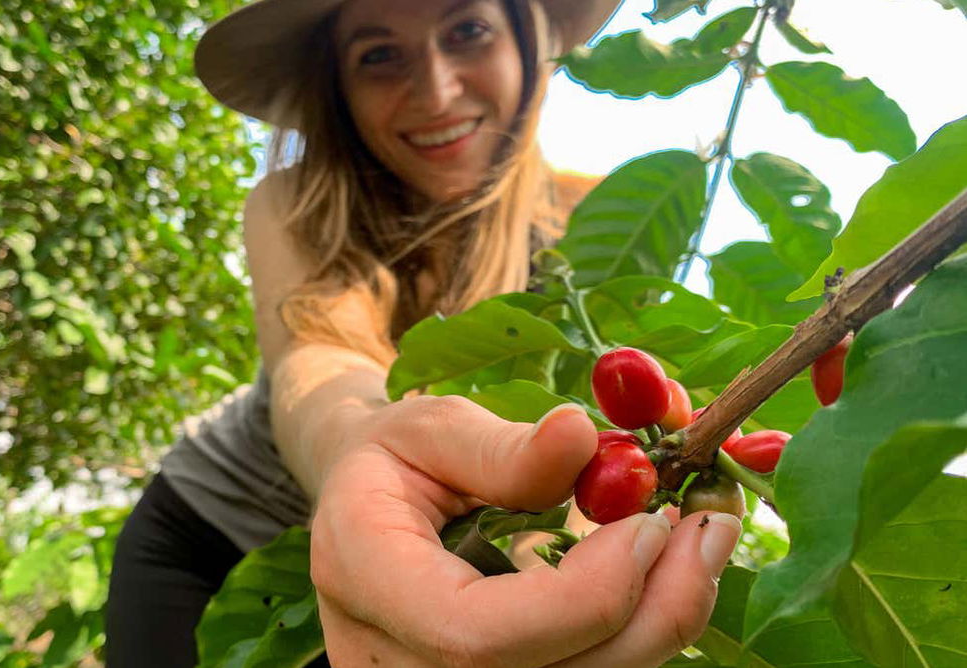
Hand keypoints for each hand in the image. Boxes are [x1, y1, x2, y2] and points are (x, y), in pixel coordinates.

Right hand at [309, 396, 740, 667]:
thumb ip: (499, 447)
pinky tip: (663, 573)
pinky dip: (638, 632)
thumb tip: (582, 438)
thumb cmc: (392, 461)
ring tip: (700, 541)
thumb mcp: (426, 429)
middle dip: (653, 613)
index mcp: (366, 582)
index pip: (479, 638)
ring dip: (661, 624)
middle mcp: (395, 663)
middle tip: (713, 526)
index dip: (585, 595)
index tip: (653, 520)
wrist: (360, 511)